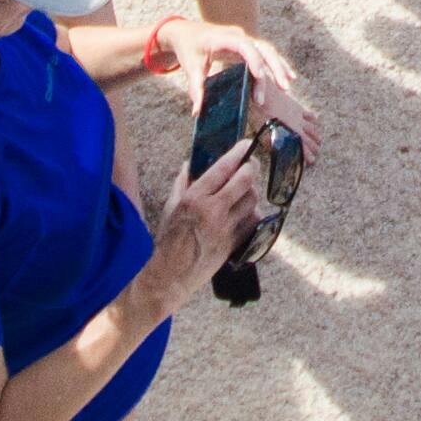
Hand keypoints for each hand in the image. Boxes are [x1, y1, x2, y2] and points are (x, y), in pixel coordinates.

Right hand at [146, 139, 269, 303]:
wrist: (171, 275)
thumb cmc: (168, 240)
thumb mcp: (170, 206)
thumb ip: (182, 183)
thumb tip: (189, 164)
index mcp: (194, 198)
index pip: (223, 168)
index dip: (238, 153)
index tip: (245, 145)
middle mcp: (213, 210)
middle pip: (245, 180)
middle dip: (251, 168)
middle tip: (250, 165)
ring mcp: (226, 228)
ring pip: (252, 200)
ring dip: (251, 191)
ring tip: (244, 190)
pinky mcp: (234, 243)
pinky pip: (252, 221)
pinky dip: (251, 213)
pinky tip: (244, 212)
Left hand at [172, 23, 313, 140]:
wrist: (187, 31)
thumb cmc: (189, 48)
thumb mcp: (190, 67)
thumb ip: (196, 89)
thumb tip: (197, 111)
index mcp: (224, 38)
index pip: (245, 46)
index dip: (255, 61)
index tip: (261, 78)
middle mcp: (238, 36)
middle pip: (263, 48)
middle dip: (275, 67)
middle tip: (284, 87)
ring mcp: (244, 39)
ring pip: (268, 50)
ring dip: (279, 67)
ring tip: (287, 86)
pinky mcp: (247, 45)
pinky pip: (265, 53)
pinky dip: (276, 64)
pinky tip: (287, 76)